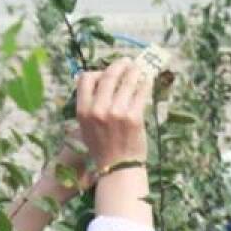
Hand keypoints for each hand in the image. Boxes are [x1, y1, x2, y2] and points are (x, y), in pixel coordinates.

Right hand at [75, 58, 149, 172]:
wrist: (119, 168)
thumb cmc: (104, 148)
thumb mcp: (86, 128)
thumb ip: (90, 106)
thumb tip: (101, 82)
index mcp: (83, 111)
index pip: (85, 79)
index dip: (97, 72)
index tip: (106, 72)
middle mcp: (98, 110)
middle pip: (108, 76)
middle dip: (119, 65)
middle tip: (127, 62)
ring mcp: (117, 113)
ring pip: (127, 81)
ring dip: (135, 71)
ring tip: (139, 69)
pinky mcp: (134, 117)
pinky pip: (141, 92)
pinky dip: (145, 83)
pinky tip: (148, 81)